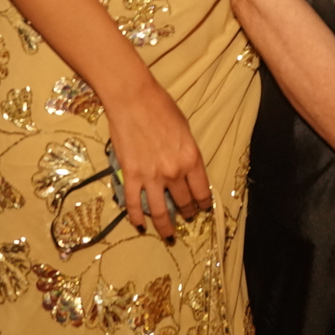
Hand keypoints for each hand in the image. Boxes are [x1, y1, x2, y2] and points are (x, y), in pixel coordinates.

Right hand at [103, 74, 212, 239]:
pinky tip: (140, 225)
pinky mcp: (131, 177)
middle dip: (186, 213)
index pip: (202, 191)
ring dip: (165, 226)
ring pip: (160, 212)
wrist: (133, 101)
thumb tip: (187, 171)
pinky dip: (137, 218)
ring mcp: (151, 177)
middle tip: (186, 218)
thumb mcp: (185, 130)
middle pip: (183, 202)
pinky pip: (134, 204)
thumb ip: (187, 154)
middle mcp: (174, 172)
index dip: (203, 204)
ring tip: (168, 234)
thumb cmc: (162, 108)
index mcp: (191, 159)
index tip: (202, 209)